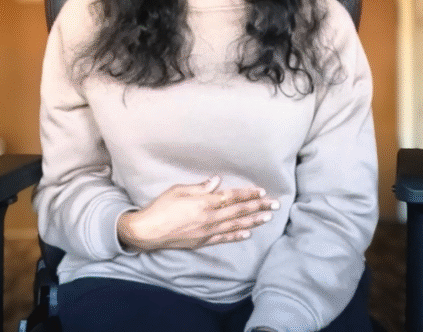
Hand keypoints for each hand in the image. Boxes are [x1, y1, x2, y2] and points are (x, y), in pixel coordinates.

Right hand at [117, 176, 278, 251]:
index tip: (262, 191)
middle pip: (239, 211)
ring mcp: (207, 231)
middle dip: (258, 206)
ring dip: (253, 221)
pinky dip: (237, 236)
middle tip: (275, 205)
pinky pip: (224, 238)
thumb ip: (201, 187)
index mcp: (204, 202)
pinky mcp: (202, 241)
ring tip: (267, 218)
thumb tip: (217, 181)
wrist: (147, 231)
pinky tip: (248, 233)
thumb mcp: (179, 190)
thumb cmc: (161, 207)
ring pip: (236, 225)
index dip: (248, 193)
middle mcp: (209, 217)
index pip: (232, 196)